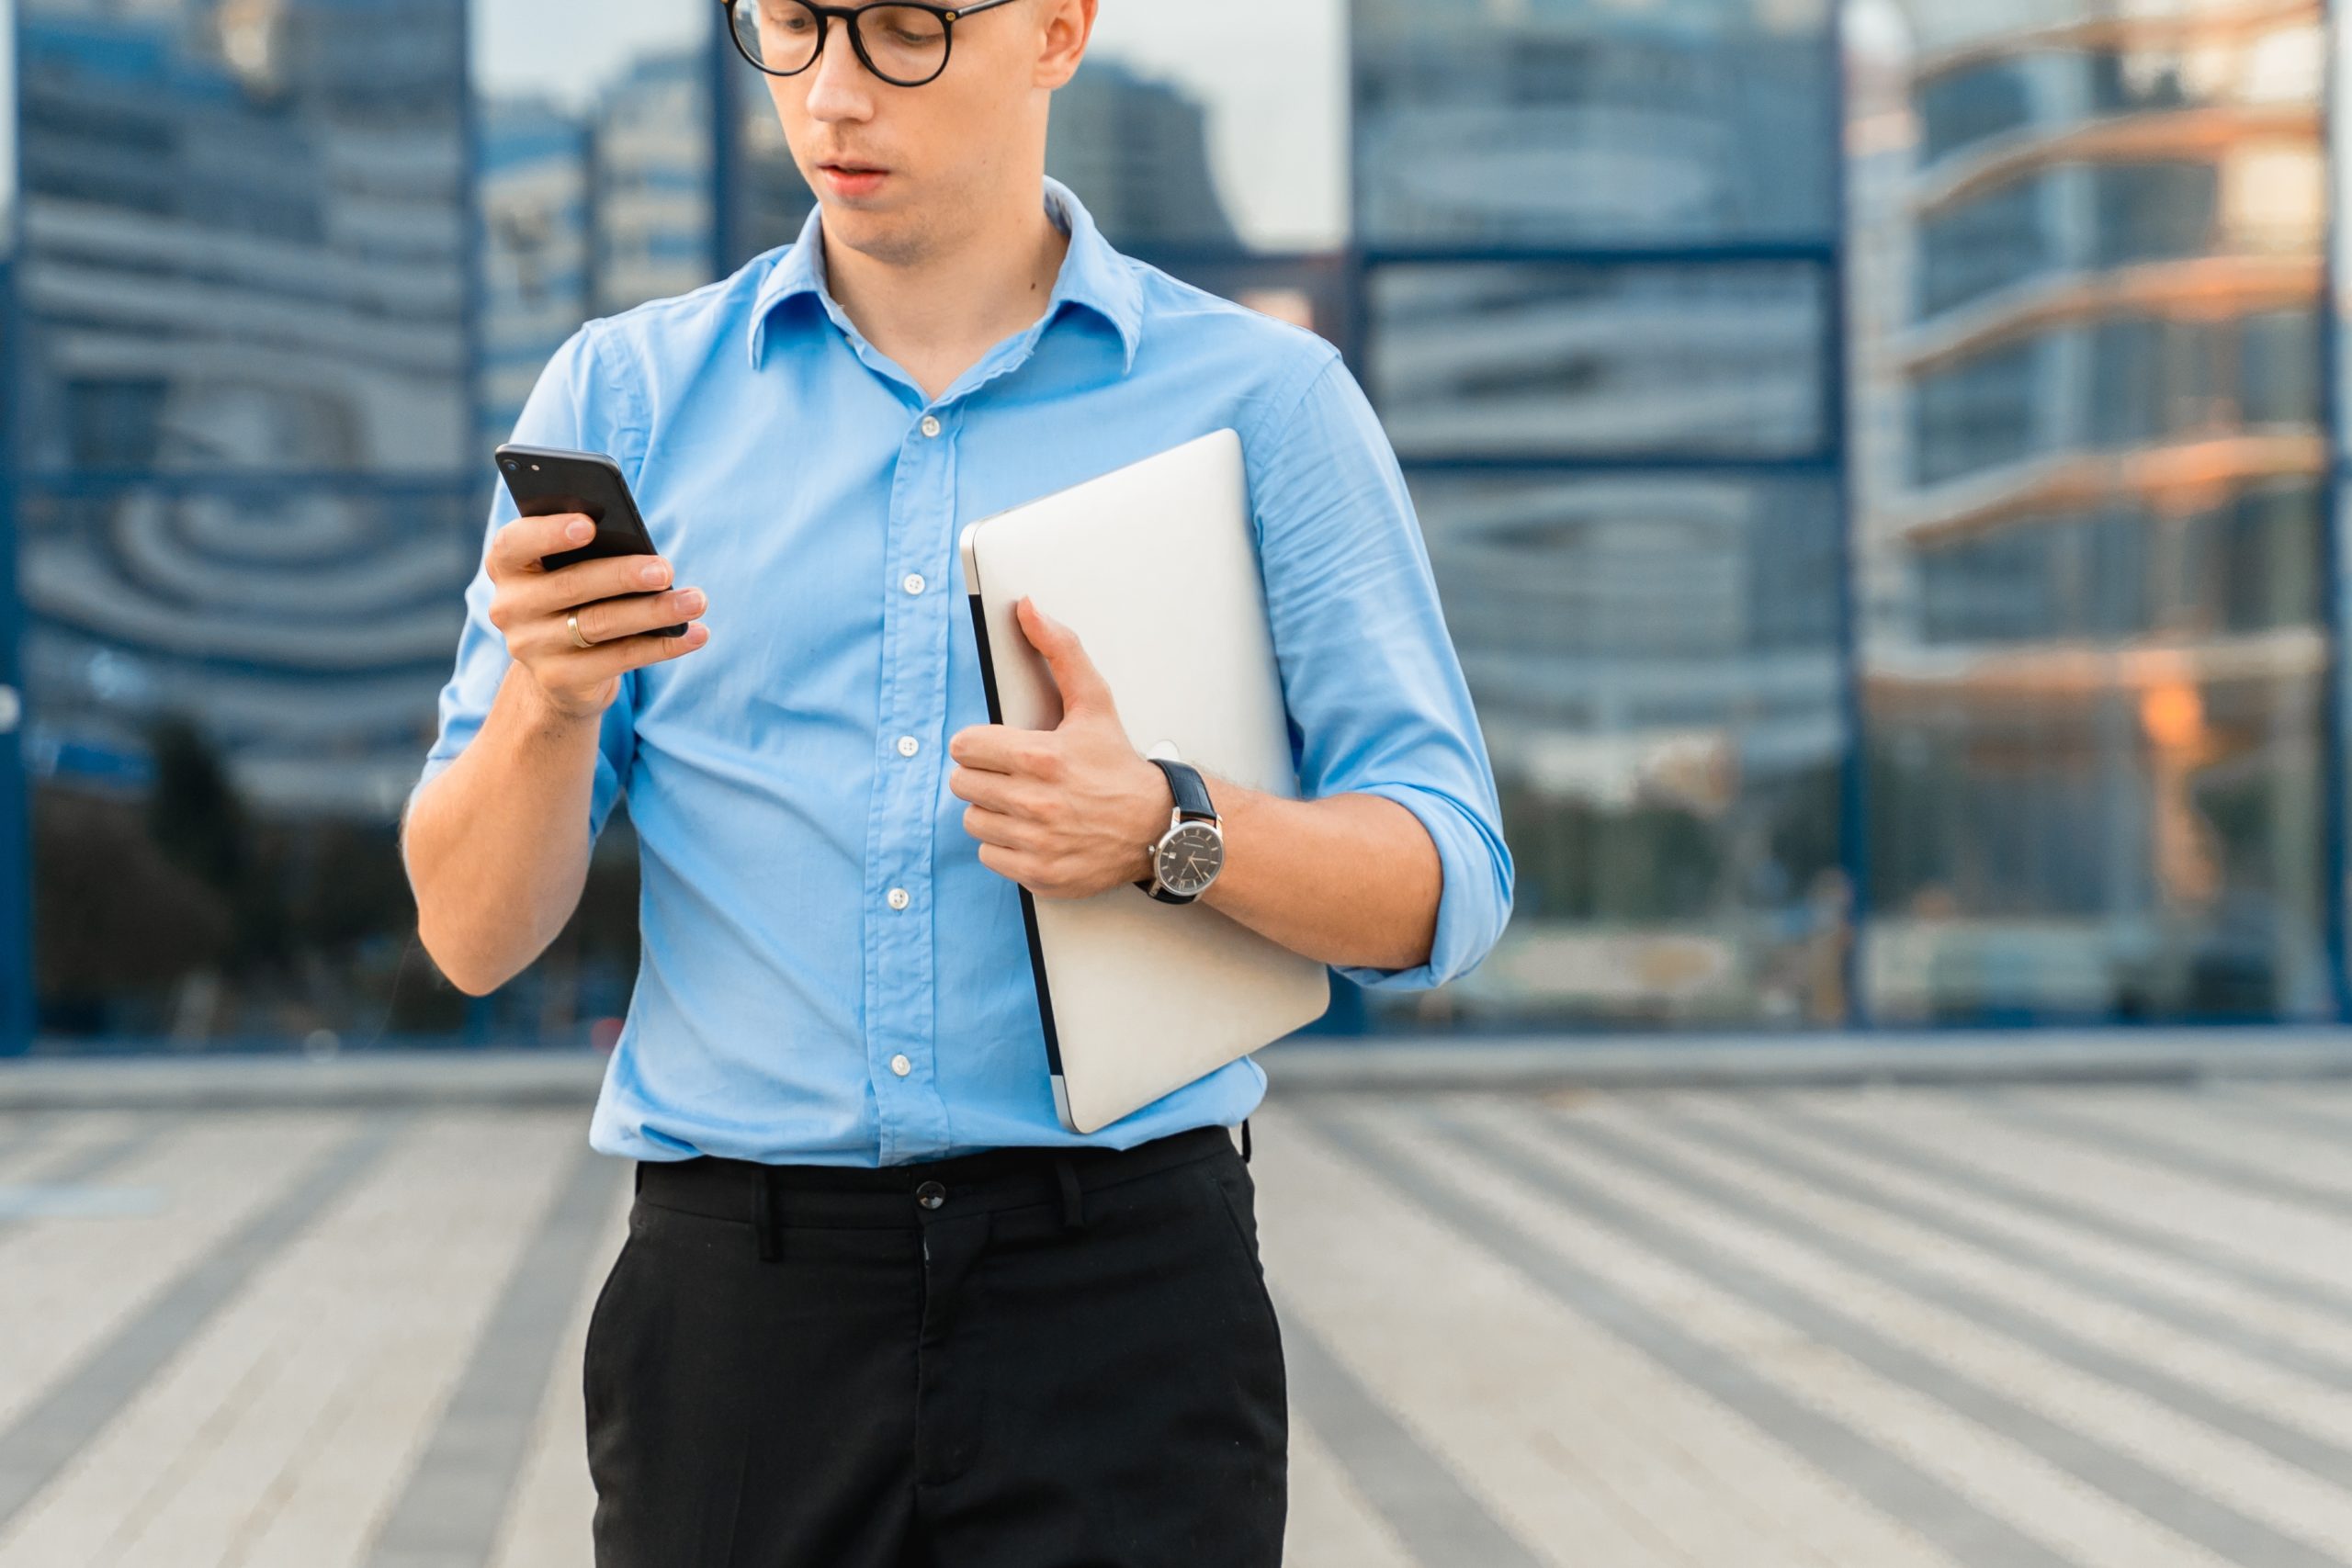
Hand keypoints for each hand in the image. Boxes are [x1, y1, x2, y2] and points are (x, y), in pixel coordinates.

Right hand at [484, 513, 710, 721]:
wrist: (559, 670)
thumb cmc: (576, 597)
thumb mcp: (570, 570)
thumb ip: (588, 552)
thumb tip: (641, 547)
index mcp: (507, 566)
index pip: (515, 544)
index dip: (549, 533)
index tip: (589, 524)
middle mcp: (510, 607)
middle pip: (571, 586)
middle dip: (623, 575)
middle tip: (666, 569)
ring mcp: (531, 647)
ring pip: (600, 624)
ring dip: (654, 611)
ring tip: (696, 600)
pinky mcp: (560, 679)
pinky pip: (620, 659)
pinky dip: (663, 646)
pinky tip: (695, 634)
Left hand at [949, 597, 1169, 899]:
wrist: (1157, 826)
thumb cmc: (1119, 764)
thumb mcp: (1095, 702)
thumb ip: (1059, 650)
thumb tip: (1027, 608)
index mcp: (1039, 756)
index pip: (963, 747)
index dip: (978, 745)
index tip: (997, 749)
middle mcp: (1035, 801)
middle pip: (963, 784)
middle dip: (984, 776)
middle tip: (1013, 776)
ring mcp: (1036, 841)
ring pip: (973, 820)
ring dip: (992, 811)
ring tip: (1023, 803)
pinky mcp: (1038, 873)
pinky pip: (989, 855)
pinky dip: (1004, 846)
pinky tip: (1031, 832)